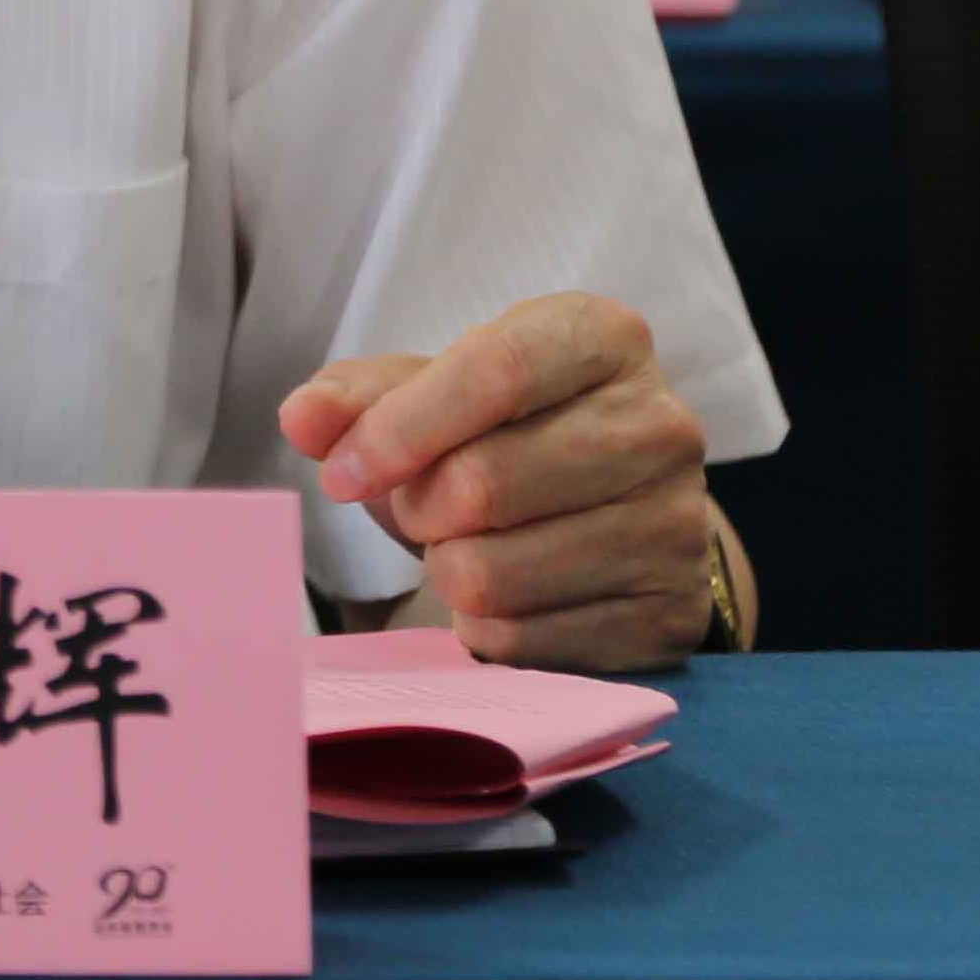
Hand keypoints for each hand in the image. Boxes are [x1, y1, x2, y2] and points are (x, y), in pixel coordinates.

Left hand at [277, 292, 719, 671]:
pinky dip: (485, 629)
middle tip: (414, 509)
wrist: (616, 510)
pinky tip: (499, 597)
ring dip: (447, 570)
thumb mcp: (436, 391)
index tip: (340, 473)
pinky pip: (529, 643)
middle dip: (418, 507)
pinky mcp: (672, 614)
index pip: (495, 371)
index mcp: (604, 337)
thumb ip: (360, 397)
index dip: (401, 428)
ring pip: (500, 572)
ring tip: (460, 547)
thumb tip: (301, 418)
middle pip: (488, 480)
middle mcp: (661, 424)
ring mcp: (678, 524)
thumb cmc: (510, 432)